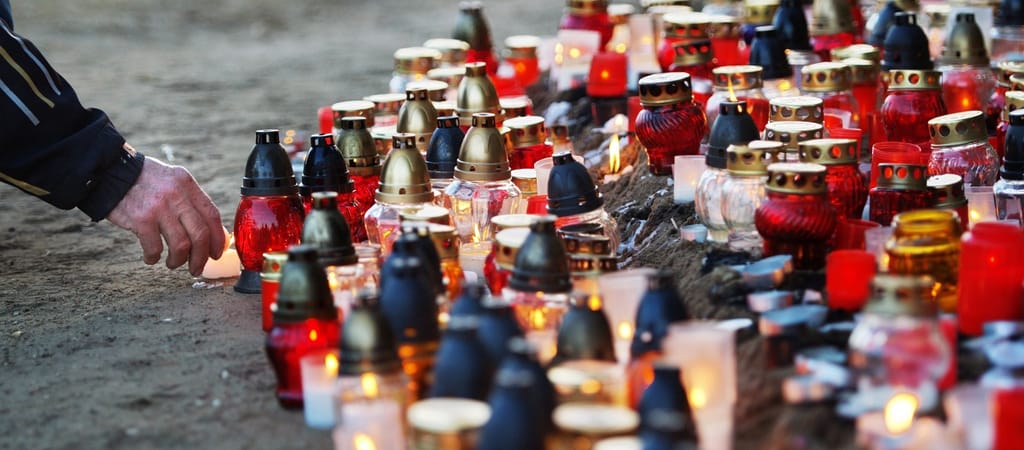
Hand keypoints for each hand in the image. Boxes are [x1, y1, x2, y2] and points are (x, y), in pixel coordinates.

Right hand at [107, 155, 225, 275]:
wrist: (109, 172)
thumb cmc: (143, 181)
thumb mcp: (172, 181)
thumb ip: (190, 202)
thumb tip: (212, 232)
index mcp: (187, 184)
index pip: (212, 215)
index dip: (217, 239)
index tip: (216, 253)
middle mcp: (176, 194)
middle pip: (200, 234)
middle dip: (201, 257)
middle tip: (196, 268)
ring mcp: (159, 207)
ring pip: (181, 245)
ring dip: (178, 260)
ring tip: (172, 263)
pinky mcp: (141, 219)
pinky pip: (154, 248)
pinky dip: (154, 257)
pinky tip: (151, 257)